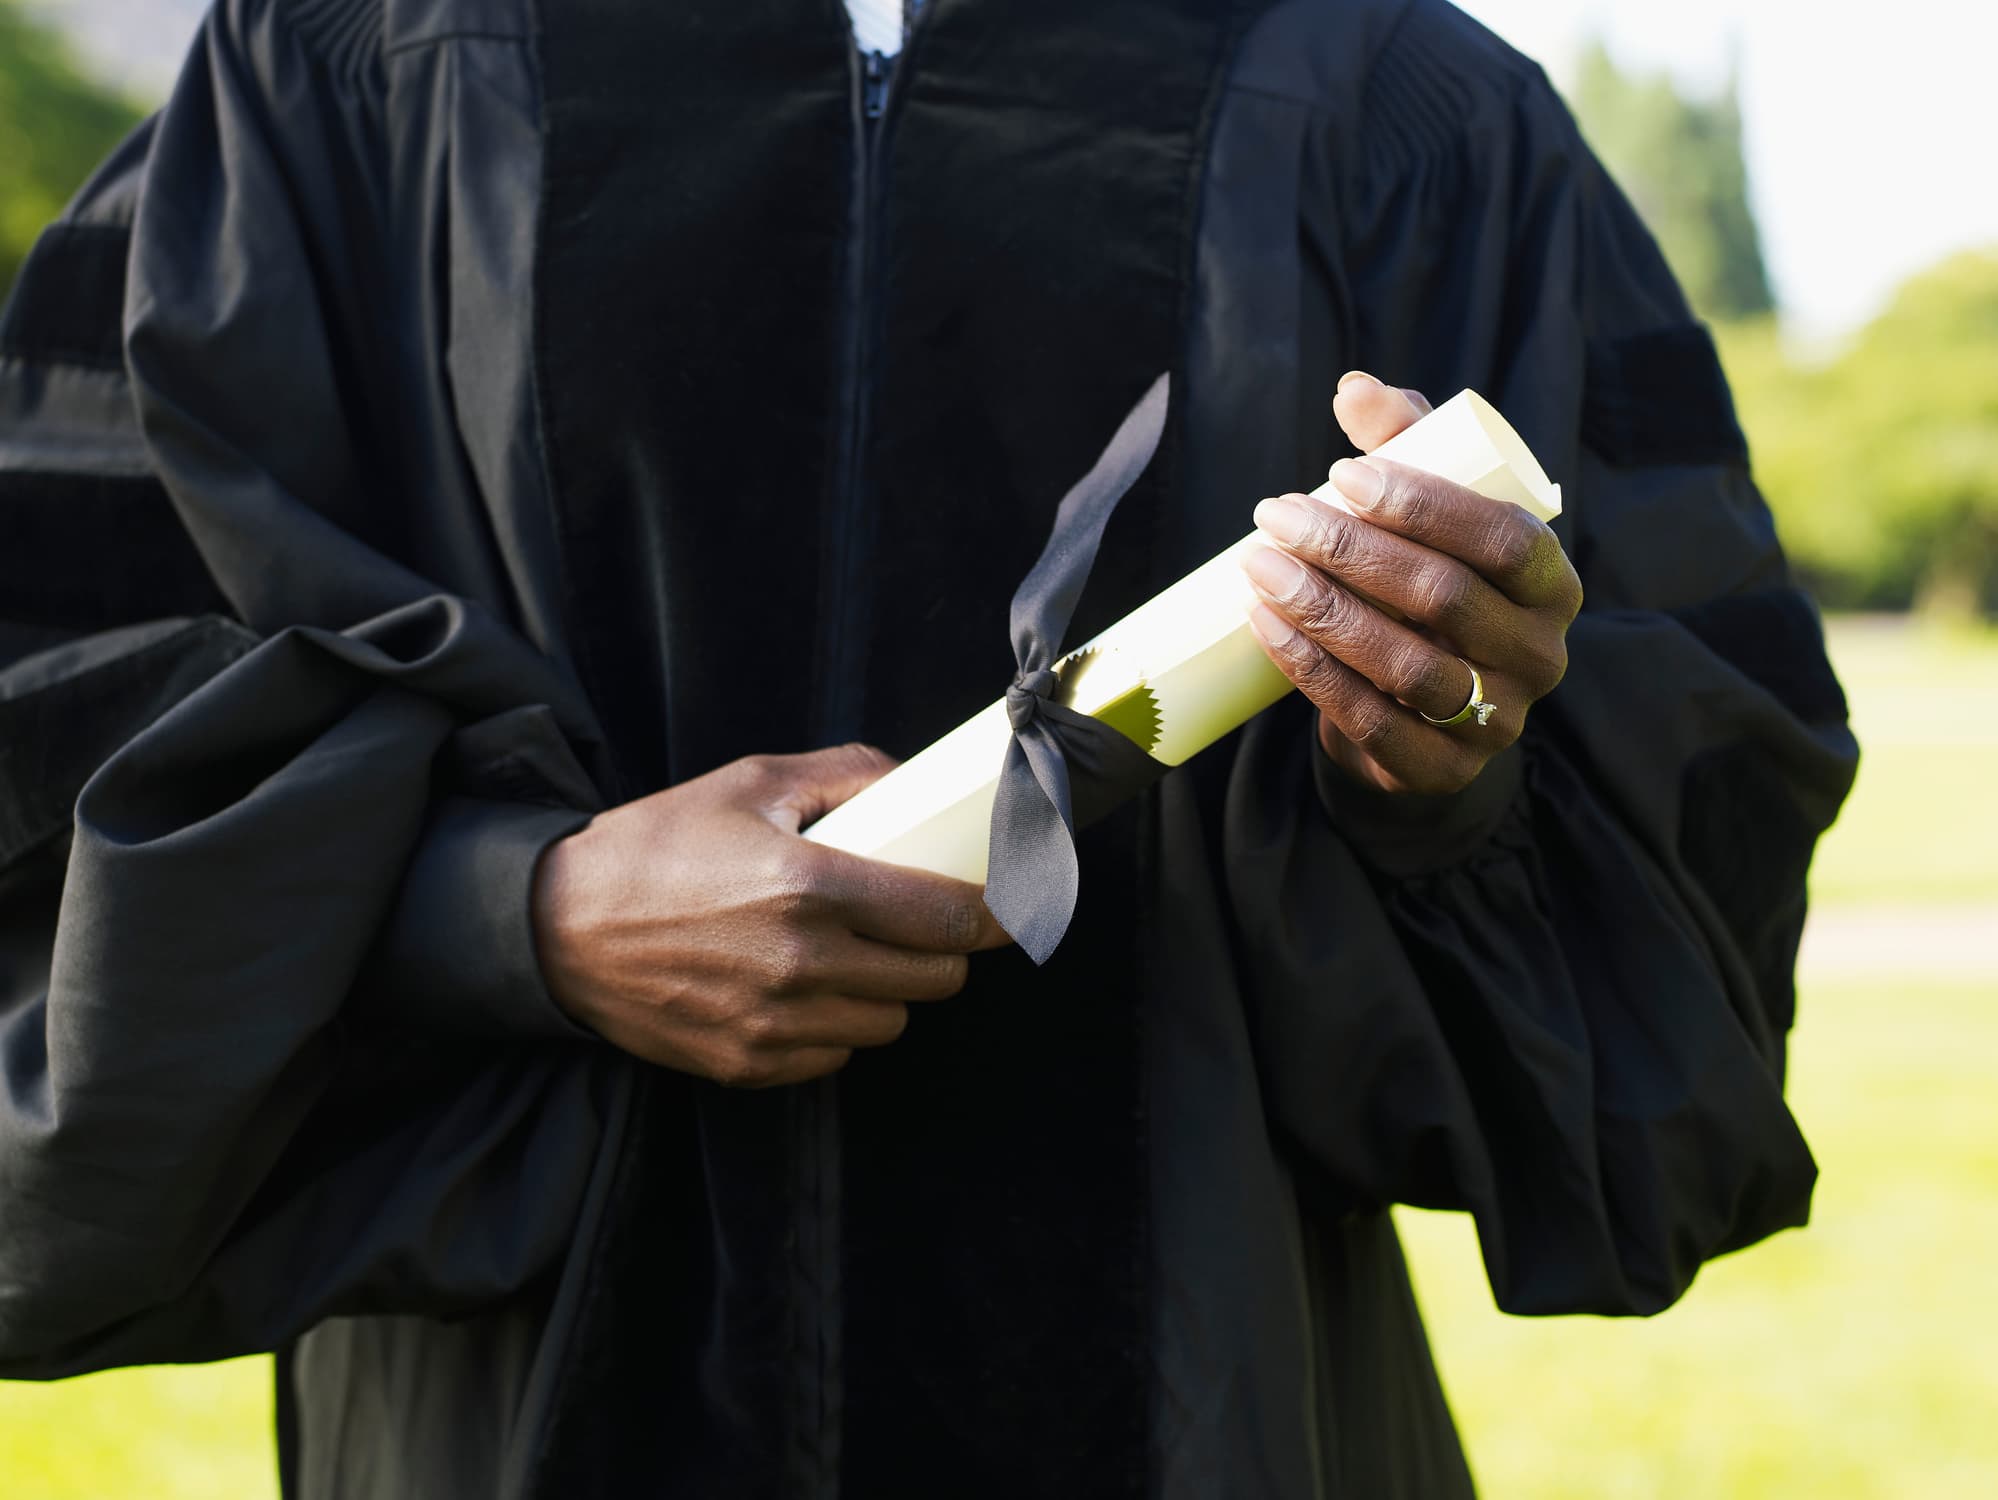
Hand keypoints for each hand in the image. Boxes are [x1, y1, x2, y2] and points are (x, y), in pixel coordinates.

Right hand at [531, 744, 1010, 1087]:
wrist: (557, 927)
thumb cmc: (655, 845)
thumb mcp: (750, 782)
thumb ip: (847, 776)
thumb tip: (915, 786)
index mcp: (810, 886)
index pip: (946, 919)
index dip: (994, 915)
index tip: (1009, 907)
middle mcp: (802, 964)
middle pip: (934, 980)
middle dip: (941, 951)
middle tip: (919, 924)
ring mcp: (776, 1024)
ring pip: (891, 1025)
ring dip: (888, 992)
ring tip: (851, 955)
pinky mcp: (749, 1066)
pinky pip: (836, 1058)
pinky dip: (836, 1028)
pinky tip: (803, 989)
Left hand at [1240, 371, 1581, 795]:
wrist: (1418, 716)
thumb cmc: (1425, 591)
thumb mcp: (1427, 517)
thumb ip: (1407, 444)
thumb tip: (1355, 388)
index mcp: (1552, 585)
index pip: (1502, 538)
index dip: (1423, 505)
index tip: (1339, 474)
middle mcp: (1539, 655)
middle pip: (1444, 597)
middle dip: (1350, 551)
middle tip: (1275, 515)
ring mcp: (1497, 721)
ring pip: (1406, 663)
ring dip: (1323, 610)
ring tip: (1259, 566)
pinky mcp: (1441, 770)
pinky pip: (1372, 721)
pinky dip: (1312, 671)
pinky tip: (1265, 626)